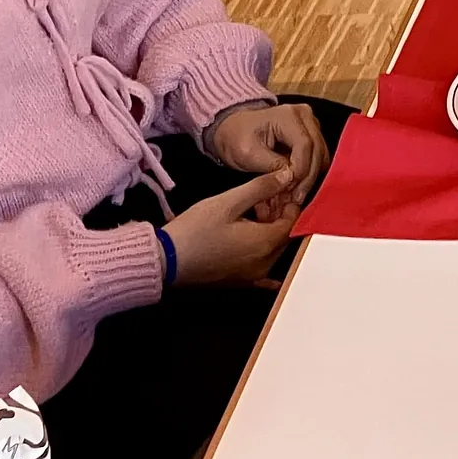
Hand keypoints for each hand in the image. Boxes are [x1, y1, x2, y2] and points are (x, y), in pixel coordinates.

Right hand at [164, 169, 297, 286]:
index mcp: (265, 243)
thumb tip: (287, 175)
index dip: (289, 203)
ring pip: (273, 250)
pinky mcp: (240, 283)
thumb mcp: (228, 202)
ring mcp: (253, 276)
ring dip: (268, 231)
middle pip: (284, 237)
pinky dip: (263, 256)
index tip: (277, 190)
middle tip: (261, 199)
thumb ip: (261, 188)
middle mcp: (264, 264)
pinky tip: (259, 249)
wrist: (165, 260)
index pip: (293, 221)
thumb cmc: (194, 231)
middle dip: (278, 216)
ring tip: (250, 213)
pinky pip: (263, 272)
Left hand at [209, 103, 328, 218]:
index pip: (305, 144)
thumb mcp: (248, 153)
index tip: (290, 188)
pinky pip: (318, 156)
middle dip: (307, 177)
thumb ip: (272, 165)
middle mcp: (304, 115)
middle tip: (294, 198)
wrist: (233, 130)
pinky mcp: (311, 134)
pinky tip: (295, 185)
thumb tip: (291, 178)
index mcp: (288, 115)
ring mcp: (310, 123)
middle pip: (317, 150)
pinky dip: (309, 172)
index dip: (300, 169)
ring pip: (321, 155)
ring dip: (309, 177)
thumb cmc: (236, 137)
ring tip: (293, 194)